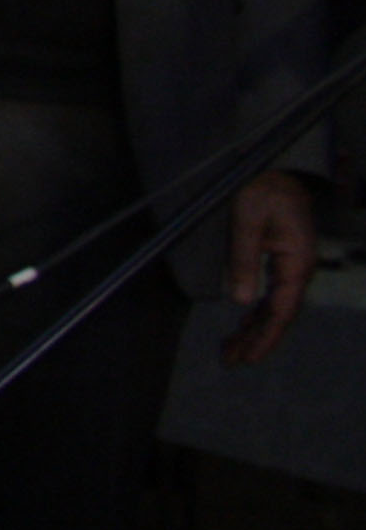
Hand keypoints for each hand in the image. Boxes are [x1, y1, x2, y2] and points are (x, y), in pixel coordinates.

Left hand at [222, 167, 318, 365]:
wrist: (276, 168)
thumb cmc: (263, 188)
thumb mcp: (247, 220)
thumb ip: (244, 259)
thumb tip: (239, 301)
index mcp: (296, 263)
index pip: (281, 310)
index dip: (265, 336)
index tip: (248, 356)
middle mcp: (297, 270)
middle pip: (277, 315)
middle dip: (256, 339)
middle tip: (231, 361)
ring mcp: (290, 267)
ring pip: (273, 307)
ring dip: (253, 329)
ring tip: (230, 350)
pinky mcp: (281, 262)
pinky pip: (270, 295)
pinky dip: (256, 312)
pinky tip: (244, 324)